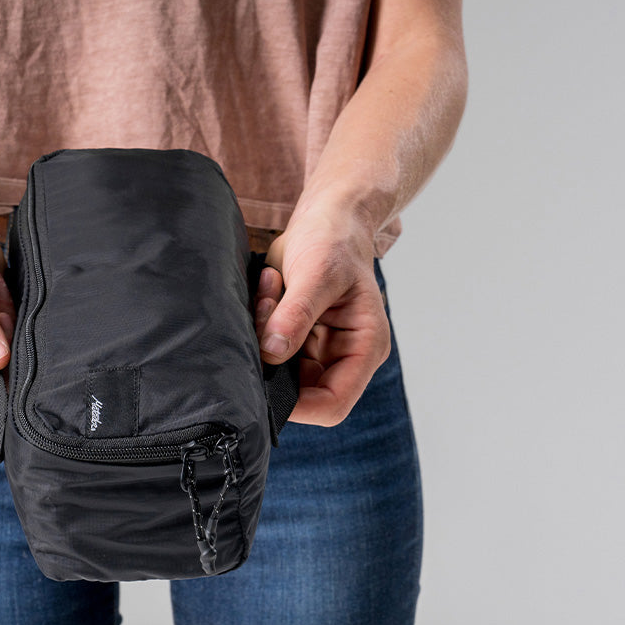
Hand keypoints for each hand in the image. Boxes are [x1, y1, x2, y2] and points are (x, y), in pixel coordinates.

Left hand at [252, 204, 389, 425]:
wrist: (326, 219)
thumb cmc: (334, 242)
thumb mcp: (317, 274)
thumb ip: (296, 314)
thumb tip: (272, 353)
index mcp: (364, 347)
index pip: (333, 404)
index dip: (298, 405)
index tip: (264, 379)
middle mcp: (342, 355)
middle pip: (299, 391)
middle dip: (273, 358)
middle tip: (267, 309)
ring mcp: (317, 349)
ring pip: (276, 369)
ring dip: (263, 334)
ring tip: (271, 292)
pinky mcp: (295, 338)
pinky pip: (267, 347)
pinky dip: (260, 322)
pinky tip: (270, 289)